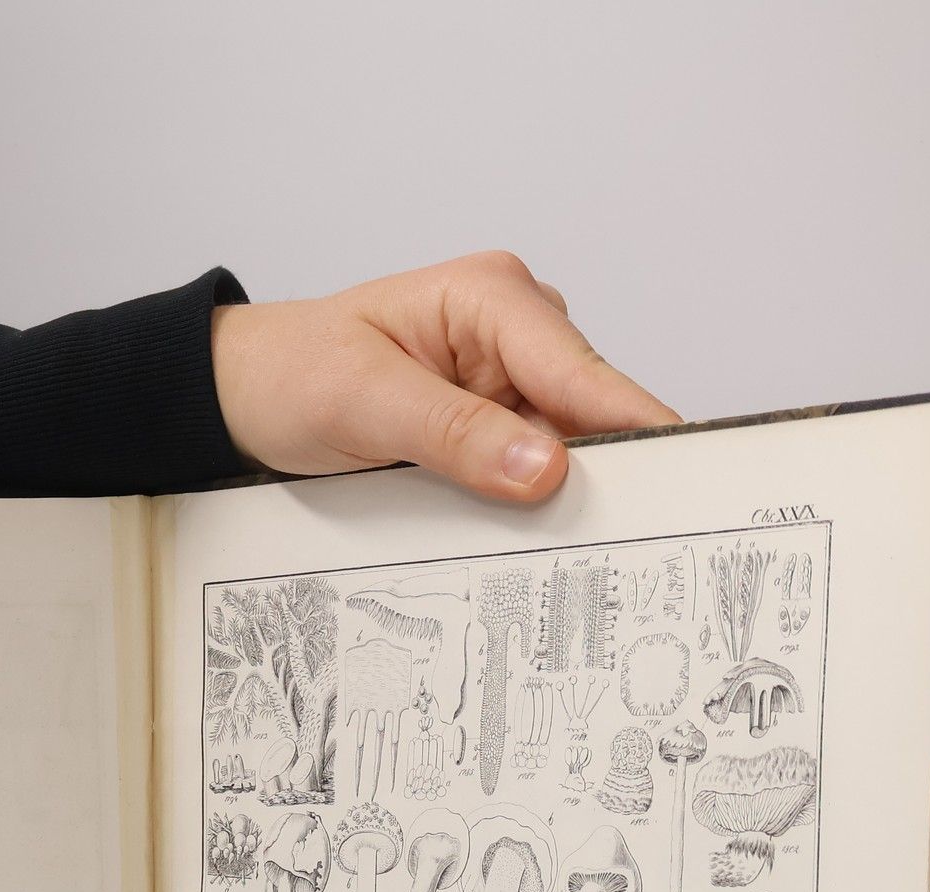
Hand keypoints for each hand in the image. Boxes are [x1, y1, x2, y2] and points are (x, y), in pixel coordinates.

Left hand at [211, 250, 679, 500]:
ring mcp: (508, 384)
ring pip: (567, 451)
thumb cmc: (293, 376)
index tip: (684, 474)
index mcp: (492, 299)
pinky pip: (530, 472)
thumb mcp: (363, 403)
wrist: (246, 396)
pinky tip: (536, 543)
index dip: (634, 425)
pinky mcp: (492, 428)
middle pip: (588, 415)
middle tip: (623, 543)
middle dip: (600, 474)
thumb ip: (453, 434)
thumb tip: (542, 467)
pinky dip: (532, 507)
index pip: (581, 371)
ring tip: (576, 555)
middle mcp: (515, 333)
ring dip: (563, 500)